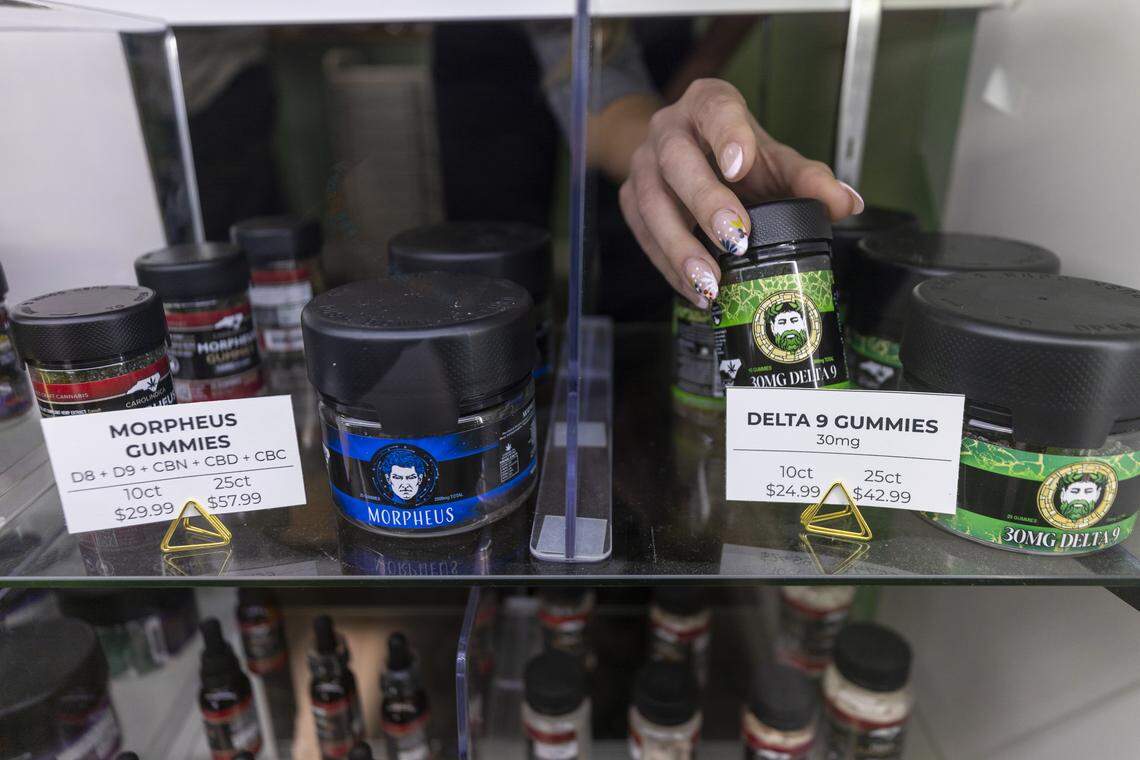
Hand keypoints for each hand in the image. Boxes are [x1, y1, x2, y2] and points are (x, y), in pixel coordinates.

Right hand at [618, 78, 863, 307]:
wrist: (688, 157)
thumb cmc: (737, 158)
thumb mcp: (775, 161)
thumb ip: (808, 180)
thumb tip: (844, 203)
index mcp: (708, 104)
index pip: (715, 108)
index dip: (727, 134)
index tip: (740, 164)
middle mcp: (669, 128)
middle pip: (677, 159)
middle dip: (705, 201)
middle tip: (736, 238)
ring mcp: (644, 164)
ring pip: (652, 203)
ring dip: (680, 246)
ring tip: (710, 281)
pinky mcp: (631, 199)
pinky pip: (644, 235)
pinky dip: (669, 266)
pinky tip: (695, 289)